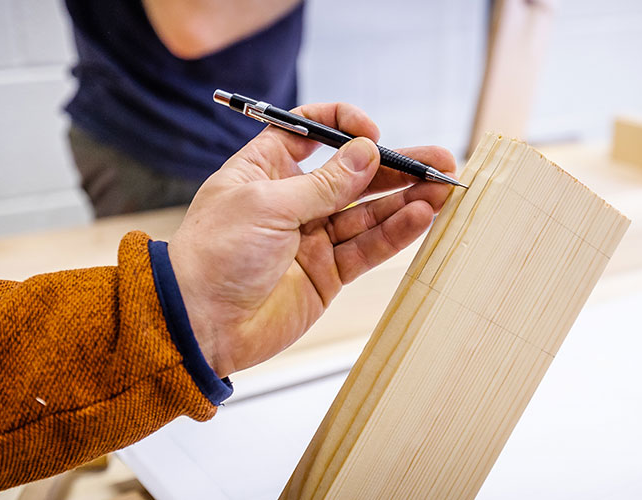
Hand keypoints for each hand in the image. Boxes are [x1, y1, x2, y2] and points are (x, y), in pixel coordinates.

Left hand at [168, 103, 456, 377]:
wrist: (199, 323)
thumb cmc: (215, 254)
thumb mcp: (267, 205)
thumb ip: (324, 184)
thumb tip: (367, 153)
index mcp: (267, 168)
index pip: (313, 131)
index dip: (345, 127)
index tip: (371, 134)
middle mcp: (294, 199)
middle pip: (354, 174)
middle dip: (396, 166)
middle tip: (438, 161)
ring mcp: (313, 237)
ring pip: (368, 212)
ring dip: (406, 199)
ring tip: (442, 188)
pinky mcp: (327, 273)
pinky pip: (367, 247)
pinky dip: (394, 233)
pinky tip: (421, 216)